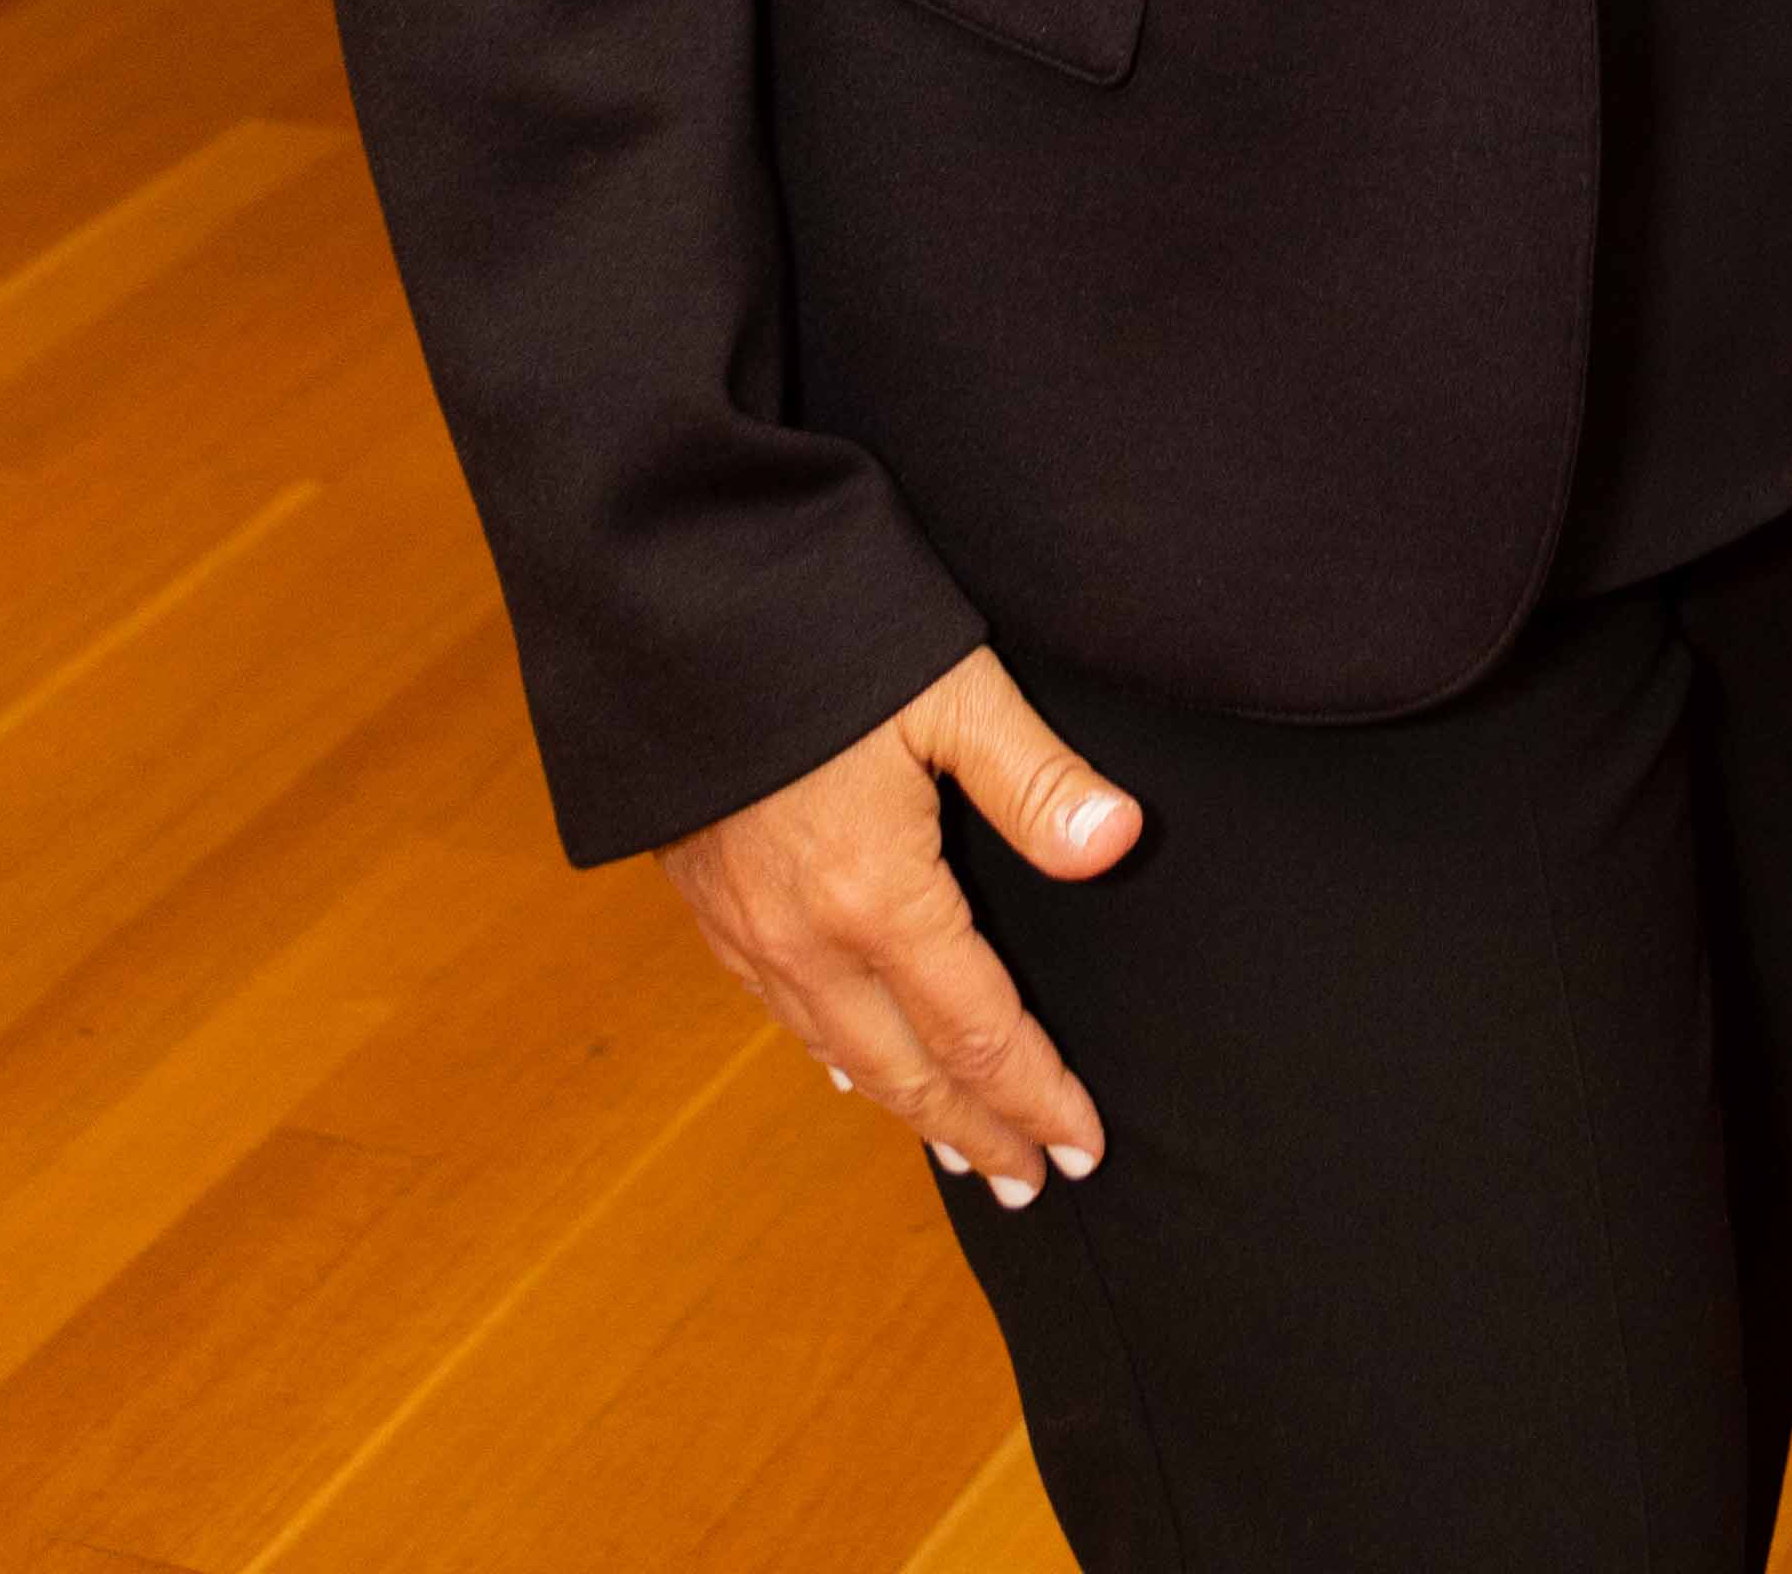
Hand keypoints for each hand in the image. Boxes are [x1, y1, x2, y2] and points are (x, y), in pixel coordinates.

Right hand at [660, 644, 1139, 1201]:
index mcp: (876, 897)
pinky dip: (834, 1056)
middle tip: (1032, 1182)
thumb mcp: (951, 688)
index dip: (1036, 1093)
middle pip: (907, 1069)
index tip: (1084, 1147)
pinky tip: (848, 1065)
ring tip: (961, 1146)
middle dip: (977, 1131)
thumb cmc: (823, 634)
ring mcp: (746, 928)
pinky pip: (781, 1013)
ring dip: (906, 1106)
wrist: (672, 608)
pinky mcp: (706, 902)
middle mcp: (804, 938)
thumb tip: (1119, 843)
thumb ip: (1035, 777)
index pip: (977, 1031)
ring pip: (839, 1053)